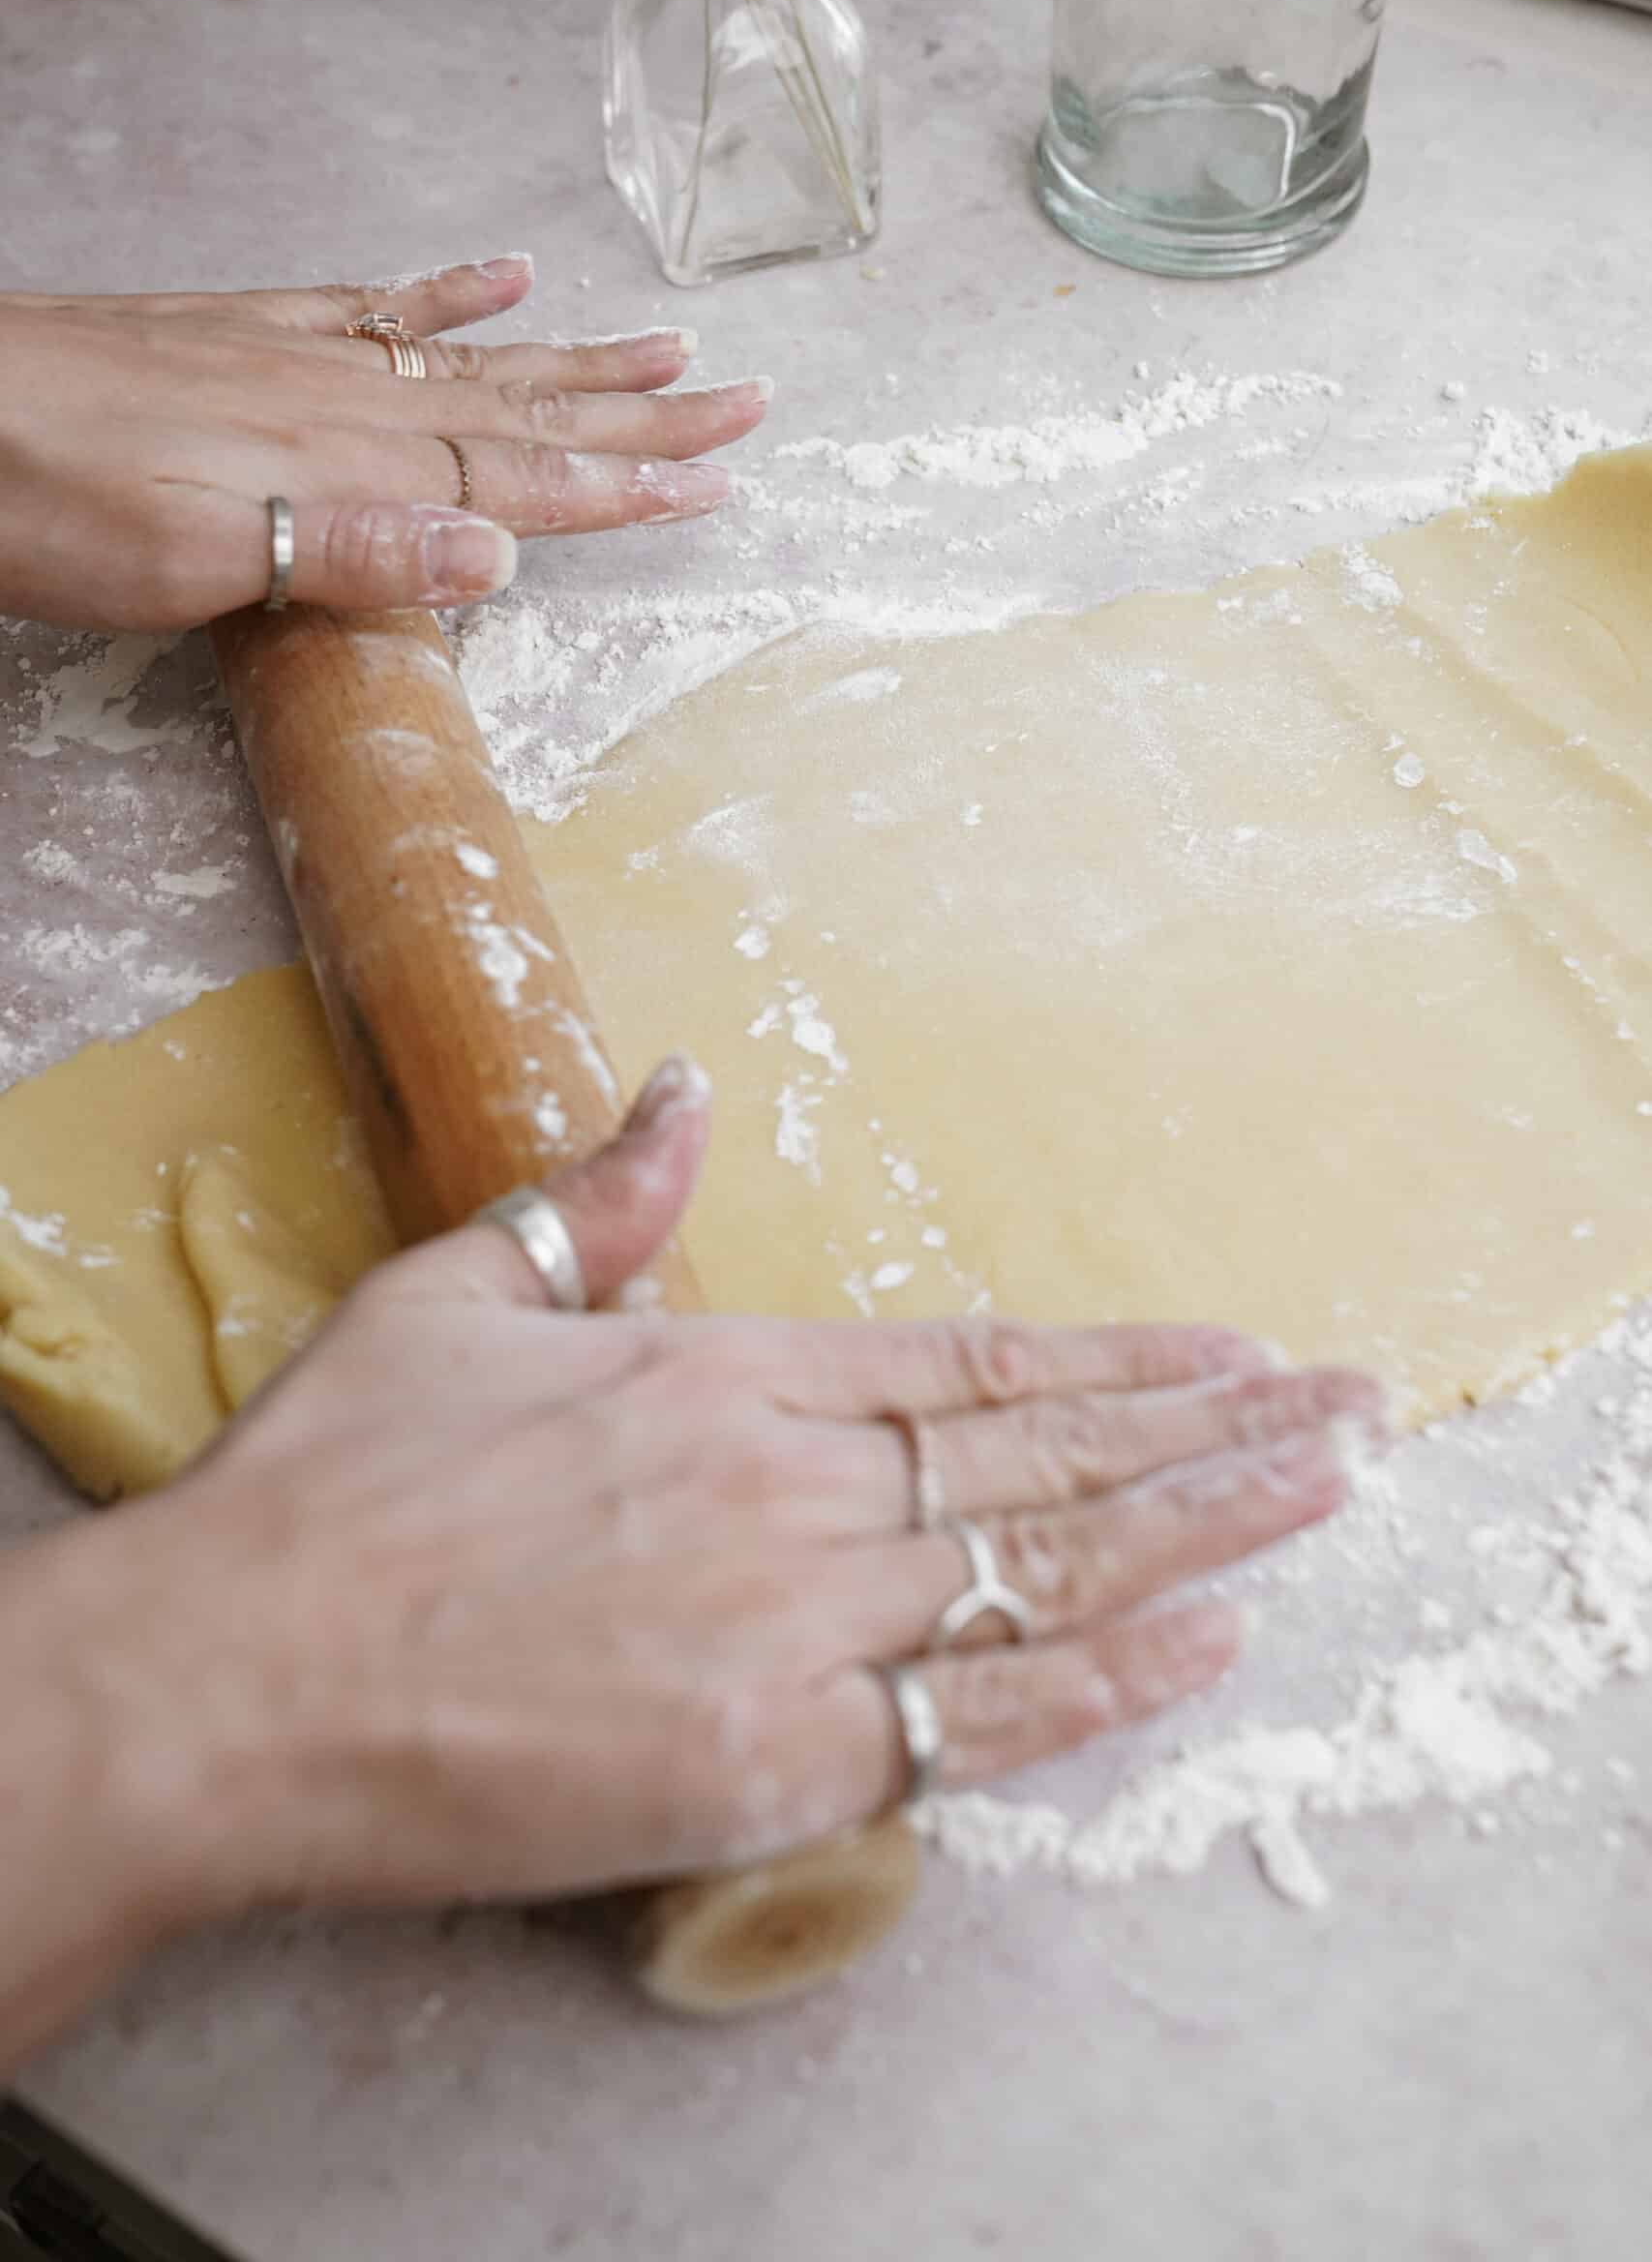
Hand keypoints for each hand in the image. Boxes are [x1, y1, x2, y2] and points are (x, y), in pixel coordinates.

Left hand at [0, 256, 766, 632]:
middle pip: (524, 408)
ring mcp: (294, 359)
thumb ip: (347, 546)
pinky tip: (502, 276)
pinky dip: (449, 296)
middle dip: (641, 414)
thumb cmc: (43, 500)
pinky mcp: (241, 338)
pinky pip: (374, 309)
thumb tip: (502, 548)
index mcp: (346, 461)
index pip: (521, 477)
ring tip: (666, 346)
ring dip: (576, 360)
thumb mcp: (189, 552)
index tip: (717, 478)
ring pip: (471, 360)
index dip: (626, 483)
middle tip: (744, 401)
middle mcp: (341, 398)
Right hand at [37, 1059, 1387, 1942]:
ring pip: (1045, 1573)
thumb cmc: (335, 1485)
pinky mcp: (766, 1765)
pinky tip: (1206, 1646)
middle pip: (1047, 1461)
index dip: (1118, 1362)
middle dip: (1214, 1437)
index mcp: (729, 1372)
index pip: (976, 1361)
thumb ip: (600, 1199)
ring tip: (1324, 1497)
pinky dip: (1103, 1682)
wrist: (232, 1676)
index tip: (1234, 1352)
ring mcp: (791, 1628)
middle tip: (1355, 1414)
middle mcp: (790, 1487)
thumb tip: (681, 1085)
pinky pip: (977, 1720)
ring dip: (1204, 1535)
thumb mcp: (460, 1295)